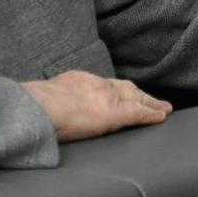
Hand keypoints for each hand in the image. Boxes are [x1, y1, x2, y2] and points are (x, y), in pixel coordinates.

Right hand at [22, 70, 171, 141]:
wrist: (41, 107)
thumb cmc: (35, 106)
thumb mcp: (43, 96)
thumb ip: (50, 101)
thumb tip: (41, 110)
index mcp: (76, 80)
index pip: (101, 84)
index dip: (113, 89)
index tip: (118, 92)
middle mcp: (96, 84)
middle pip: (123, 87)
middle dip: (136, 93)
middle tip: (148, 98)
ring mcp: (108, 98)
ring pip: (136, 98)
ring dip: (150, 102)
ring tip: (162, 108)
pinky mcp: (117, 113)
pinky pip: (140, 113)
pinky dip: (152, 113)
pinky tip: (162, 116)